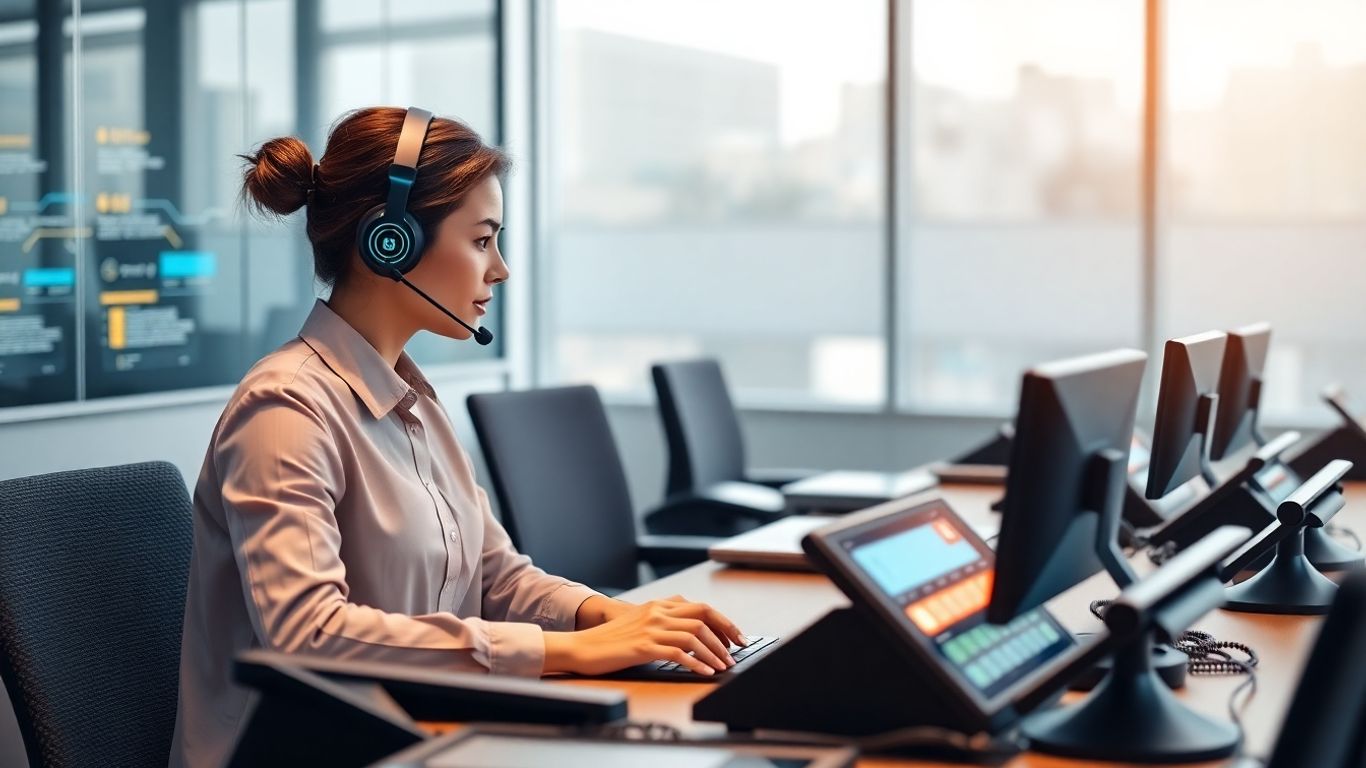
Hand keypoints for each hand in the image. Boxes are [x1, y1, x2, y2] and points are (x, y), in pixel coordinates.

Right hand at [545, 595, 746, 676]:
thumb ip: (663, 623)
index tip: (736, 637)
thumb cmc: (610, 641)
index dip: (722, 622)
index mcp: (658, 605)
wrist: (582, 647)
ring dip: (714, 652)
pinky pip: (678, 652)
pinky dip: (697, 663)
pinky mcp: (644, 646)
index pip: (701, 608)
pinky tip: (705, 672)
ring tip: (724, 666)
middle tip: (737, 651)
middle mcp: (657, 612)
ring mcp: (651, 628)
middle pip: (703, 616)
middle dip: (726, 633)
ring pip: (695, 635)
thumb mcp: (640, 624)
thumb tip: (692, 636)